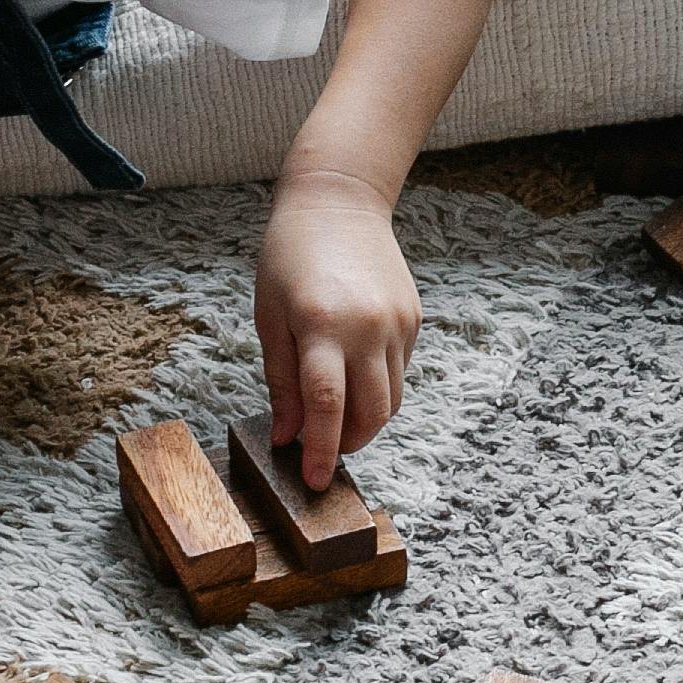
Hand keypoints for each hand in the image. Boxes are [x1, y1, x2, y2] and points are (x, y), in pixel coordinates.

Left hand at [254, 168, 418, 487]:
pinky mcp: (413, 320)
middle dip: (348, 444)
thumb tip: (287, 435)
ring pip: (392, 400)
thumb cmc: (290, 257)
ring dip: (365, 421)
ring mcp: (396, 324)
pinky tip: (354, 373)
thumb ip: (281, 380)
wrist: (339, 202)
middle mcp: (367, 328)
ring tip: (336, 419)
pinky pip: (399, 372)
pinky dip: (377, 387)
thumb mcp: (269, 316)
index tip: (313, 480)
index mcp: (322, 326)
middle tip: (323, 452)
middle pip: (370, 413)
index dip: (321, 451)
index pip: (327, 406)